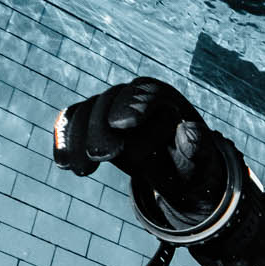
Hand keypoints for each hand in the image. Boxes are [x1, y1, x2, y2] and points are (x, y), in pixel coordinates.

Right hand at [52, 77, 226, 223]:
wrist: (175, 165)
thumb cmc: (191, 160)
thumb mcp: (201, 157)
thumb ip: (196, 144)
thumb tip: (188, 130)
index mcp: (163, 96)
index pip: (147, 93)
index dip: (133, 107)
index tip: (121, 125)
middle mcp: (133, 94)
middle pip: (112, 101)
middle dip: (102, 128)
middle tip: (102, 157)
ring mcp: (110, 105)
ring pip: (88, 111)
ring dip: (79, 139)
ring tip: (81, 171)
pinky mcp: (93, 118)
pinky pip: (74, 121)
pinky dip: (65, 139)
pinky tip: (63, 164)